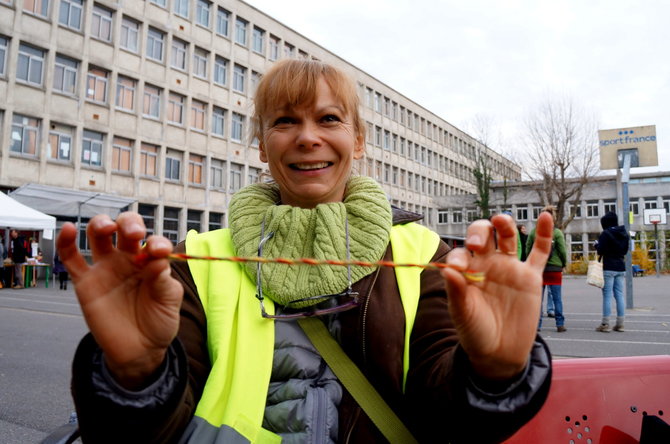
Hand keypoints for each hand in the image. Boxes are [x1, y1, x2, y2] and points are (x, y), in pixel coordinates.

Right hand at [57, 212, 182, 388]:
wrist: (140, 350)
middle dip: (129, 223)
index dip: (157, 242)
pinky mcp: (86, 283)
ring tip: (108, 227)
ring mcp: (106, 269)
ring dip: (101, 224)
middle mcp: (128, 259)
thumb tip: (158, 259)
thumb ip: (163, 281)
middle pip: (124, 228)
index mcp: (151, 260)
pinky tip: (68, 229)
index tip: (160, 251)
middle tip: (135, 233)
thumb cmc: (158, 321)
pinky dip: (66, 243)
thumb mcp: (169, 301)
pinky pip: (72, 259)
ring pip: (98, 236)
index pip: (153, 241)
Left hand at [441, 212, 552, 379]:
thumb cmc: (475, 332)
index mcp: (466, 271)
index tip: (458, 268)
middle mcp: (487, 264)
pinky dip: (544, 234)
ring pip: (508, 238)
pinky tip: (544, 217)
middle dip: (480, 232)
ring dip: (504, 225)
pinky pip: (539, 252)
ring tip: (500, 221)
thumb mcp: (462, 313)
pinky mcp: (530, 277)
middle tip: (478, 244)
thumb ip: (456, 291)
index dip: (460, 256)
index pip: (461, 252)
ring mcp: (509, 268)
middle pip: (484, 235)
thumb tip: (447, 269)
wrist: (499, 353)